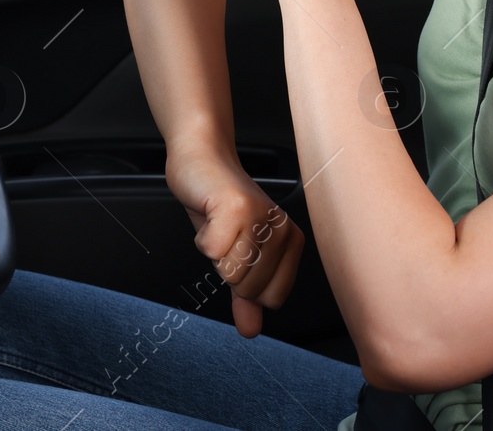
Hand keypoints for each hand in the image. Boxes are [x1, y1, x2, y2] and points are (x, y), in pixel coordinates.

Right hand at [166, 145, 305, 337]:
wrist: (201, 160)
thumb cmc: (220, 206)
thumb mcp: (236, 256)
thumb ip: (246, 297)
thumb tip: (251, 331)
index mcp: (291, 242)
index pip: (272, 298)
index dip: (246, 284)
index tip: (240, 253)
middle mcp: (281, 229)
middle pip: (249, 288)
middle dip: (226, 267)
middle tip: (227, 236)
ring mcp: (260, 218)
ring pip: (230, 272)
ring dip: (213, 251)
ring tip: (219, 225)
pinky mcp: (235, 208)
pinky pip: (210, 251)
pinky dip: (201, 238)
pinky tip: (209, 217)